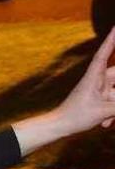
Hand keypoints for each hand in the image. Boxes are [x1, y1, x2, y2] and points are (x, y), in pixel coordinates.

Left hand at [13, 29, 114, 154]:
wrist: (59, 127)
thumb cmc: (75, 116)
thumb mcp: (102, 111)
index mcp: (93, 77)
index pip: (103, 55)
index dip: (111, 41)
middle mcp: (97, 80)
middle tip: (110, 100)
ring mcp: (98, 90)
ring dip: (114, 109)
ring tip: (105, 120)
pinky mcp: (99, 99)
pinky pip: (113, 103)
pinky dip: (111, 114)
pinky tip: (103, 124)